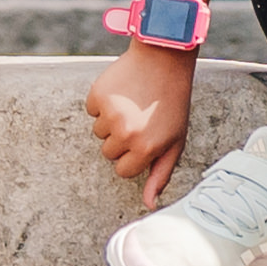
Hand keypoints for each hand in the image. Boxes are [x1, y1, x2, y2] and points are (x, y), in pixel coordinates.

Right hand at [84, 37, 194, 184]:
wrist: (163, 61)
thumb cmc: (172, 104)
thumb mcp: (175, 142)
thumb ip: (160, 175)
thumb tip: (149, 204)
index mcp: (145, 149)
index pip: (122, 171)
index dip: (133, 157)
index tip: (144, 140)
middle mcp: (125, 134)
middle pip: (109, 153)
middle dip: (121, 140)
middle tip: (139, 119)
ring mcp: (110, 114)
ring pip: (99, 132)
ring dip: (111, 121)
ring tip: (132, 104)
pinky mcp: (97, 95)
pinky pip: (92, 110)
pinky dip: (102, 103)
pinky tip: (122, 92)